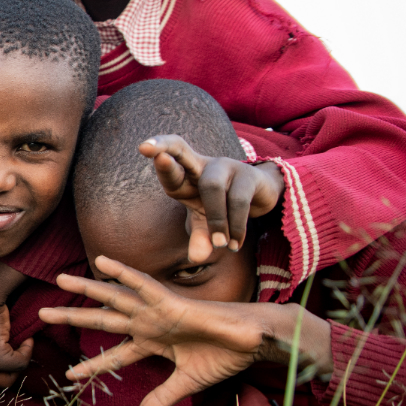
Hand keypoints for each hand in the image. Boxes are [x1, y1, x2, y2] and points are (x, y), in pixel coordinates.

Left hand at [38, 255, 329, 405]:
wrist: (250, 343)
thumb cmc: (223, 356)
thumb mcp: (186, 382)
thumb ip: (161, 397)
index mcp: (151, 343)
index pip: (114, 356)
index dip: (92, 366)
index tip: (70, 375)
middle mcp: (147, 324)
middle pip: (102, 321)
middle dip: (72, 318)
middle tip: (42, 313)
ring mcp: (156, 311)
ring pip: (114, 298)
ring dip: (87, 288)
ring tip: (60, 279)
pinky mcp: (170, 301)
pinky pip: (141, 284)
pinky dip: (122, 273)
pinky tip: (101, 262)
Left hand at [140, 135, 283, 260]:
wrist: (261, 194)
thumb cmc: (222, 206)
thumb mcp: (206, 222)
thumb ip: (199, 236)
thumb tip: (197, 259)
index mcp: (184, 172)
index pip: (168, 156)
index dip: (158, 148)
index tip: (143, 147)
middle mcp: (201, 164)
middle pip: (180, 149)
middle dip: (165, 152)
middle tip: (153, 154)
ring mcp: (226, 166)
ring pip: (211, 187)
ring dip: (215, 220)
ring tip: (221, 246)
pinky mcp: (249, 176)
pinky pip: (237, 201)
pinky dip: (235, 226)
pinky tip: (235, 244)